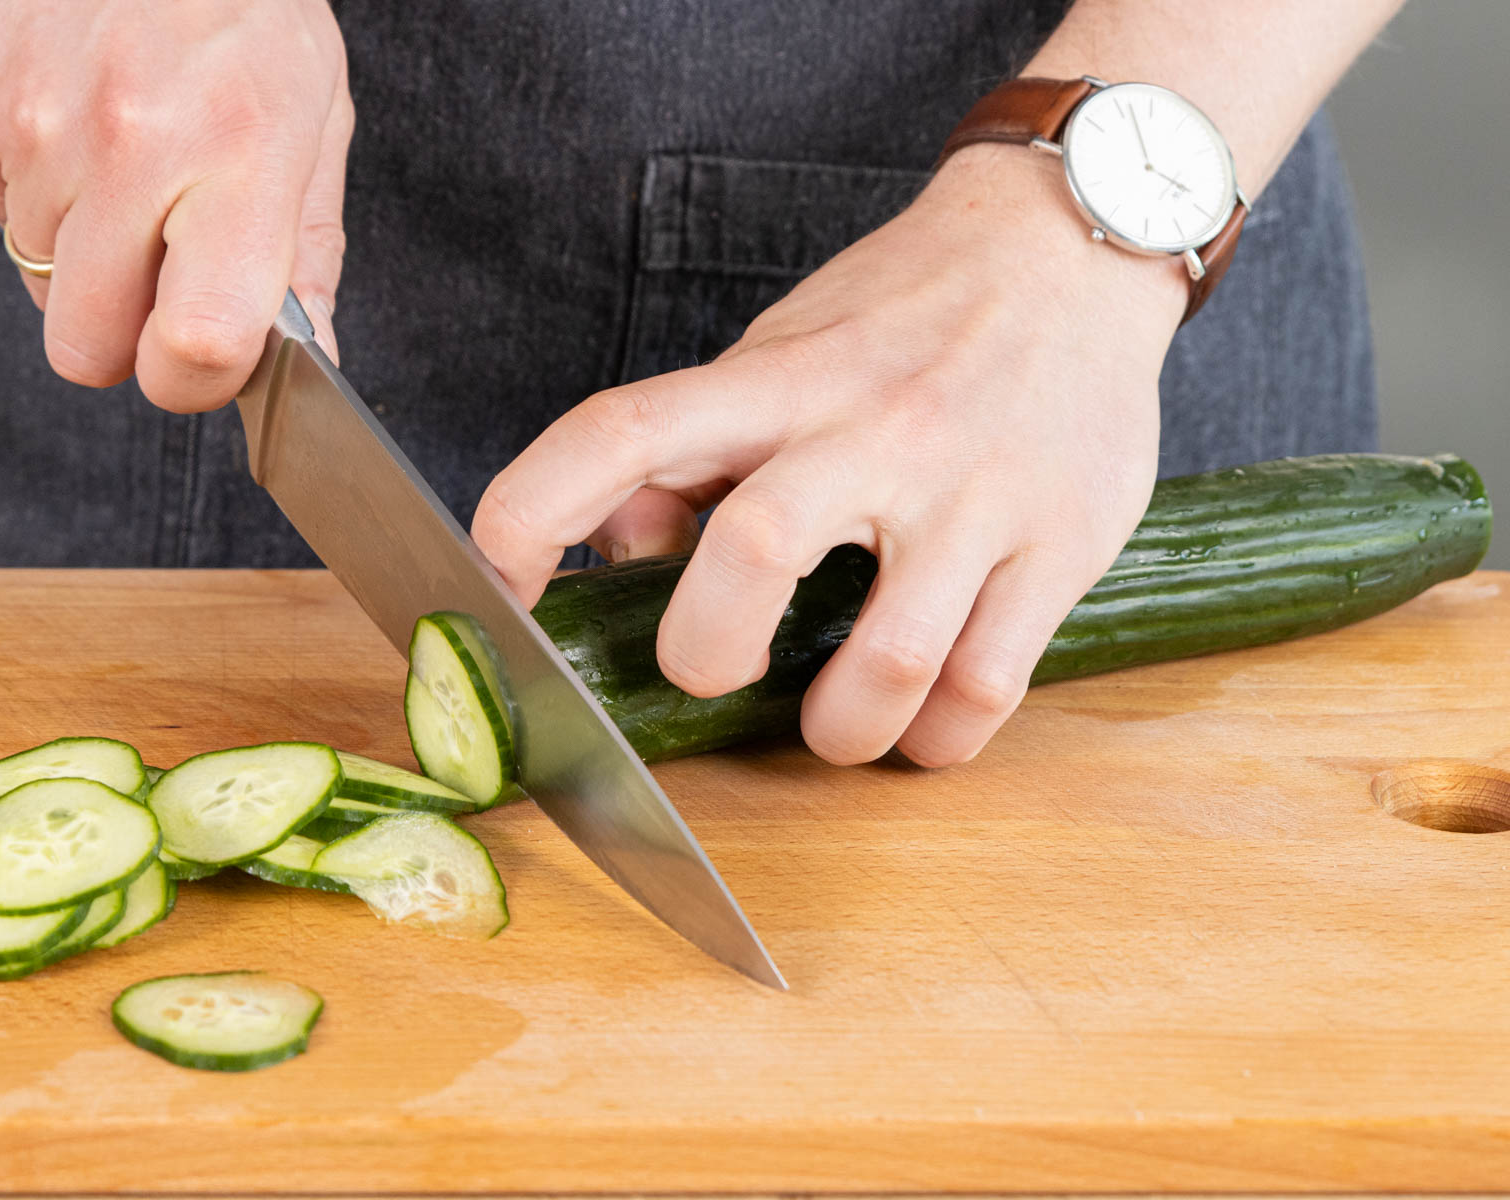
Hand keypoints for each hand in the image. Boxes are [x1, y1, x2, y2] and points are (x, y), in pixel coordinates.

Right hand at [0, 0, 351, 410]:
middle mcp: (130, 145)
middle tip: (159, 270)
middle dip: (123, 334)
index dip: (195, 380)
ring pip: (38, 282)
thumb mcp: (313, 115)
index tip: (204, 359)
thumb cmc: (240, 5)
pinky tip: (73, 120)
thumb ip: (307, 250)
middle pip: (87, 349)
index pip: (197, 345)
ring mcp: (34, 127)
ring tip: (124, 157)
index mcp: (237, 154)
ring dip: (80, 248)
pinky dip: (35, 189)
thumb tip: (312, 362)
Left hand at [474, 146, 1186, 766]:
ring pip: (888, 657)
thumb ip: (696, 449)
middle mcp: (868, 429)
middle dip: (706, 653)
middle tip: (715, 670)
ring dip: (837, 729)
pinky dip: (936, 739)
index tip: (492, 587)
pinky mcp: (1058, 541)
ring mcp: (971, 490)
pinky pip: (987, 685)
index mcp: (775, 380)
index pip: (621, 431)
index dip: (532, 512)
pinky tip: (920, 724)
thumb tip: (620, 548)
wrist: (1075, 247)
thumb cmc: (905, 316)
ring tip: (833, 724)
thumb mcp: (779, 352)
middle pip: (752, 552)